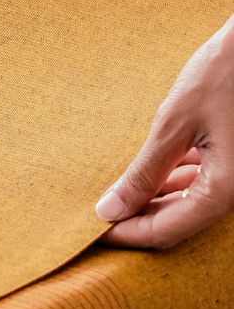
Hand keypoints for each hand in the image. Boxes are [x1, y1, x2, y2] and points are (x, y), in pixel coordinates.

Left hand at [96, 17, 233, 247]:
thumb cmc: (225, 73)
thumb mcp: (174, 124)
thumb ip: (144, 173)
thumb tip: (109, 210)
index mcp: (225, 189)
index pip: (164, 231)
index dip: (124, 234)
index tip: (88, 230)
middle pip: (177, 222)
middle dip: (135, 218)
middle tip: (95, 211)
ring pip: (189, 203)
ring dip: (152, 200)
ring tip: (114, 190)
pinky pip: (202, 182)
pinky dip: (172, 181)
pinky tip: (148, 171)